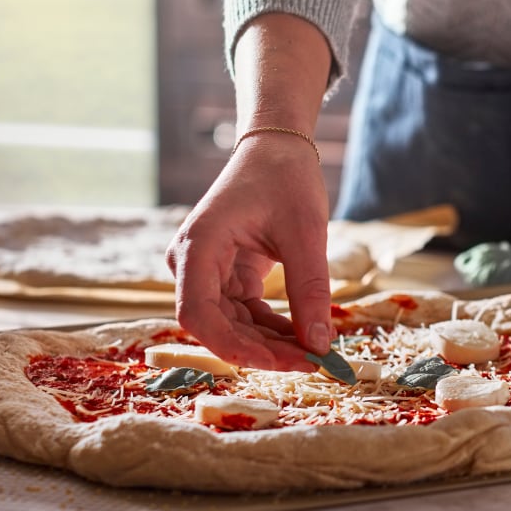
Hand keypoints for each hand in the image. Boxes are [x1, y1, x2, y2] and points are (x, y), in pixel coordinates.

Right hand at [165, 135, 334, 370]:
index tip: (283, 361)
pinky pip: (244, 314)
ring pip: (232, 325)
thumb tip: (319, 345)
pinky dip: (273, 328)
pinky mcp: (224, 275)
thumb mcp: (306, 232)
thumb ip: (310, 289)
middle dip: (264, 349)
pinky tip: (305, 336)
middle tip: (313, 362)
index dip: (237, 347)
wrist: (276, 148)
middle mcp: (191, 263)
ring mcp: (205, 271)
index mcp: (197, 246)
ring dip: (271, 343)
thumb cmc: (286, 178)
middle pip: (216, 326)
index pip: (198, 315)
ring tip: (315, 353)